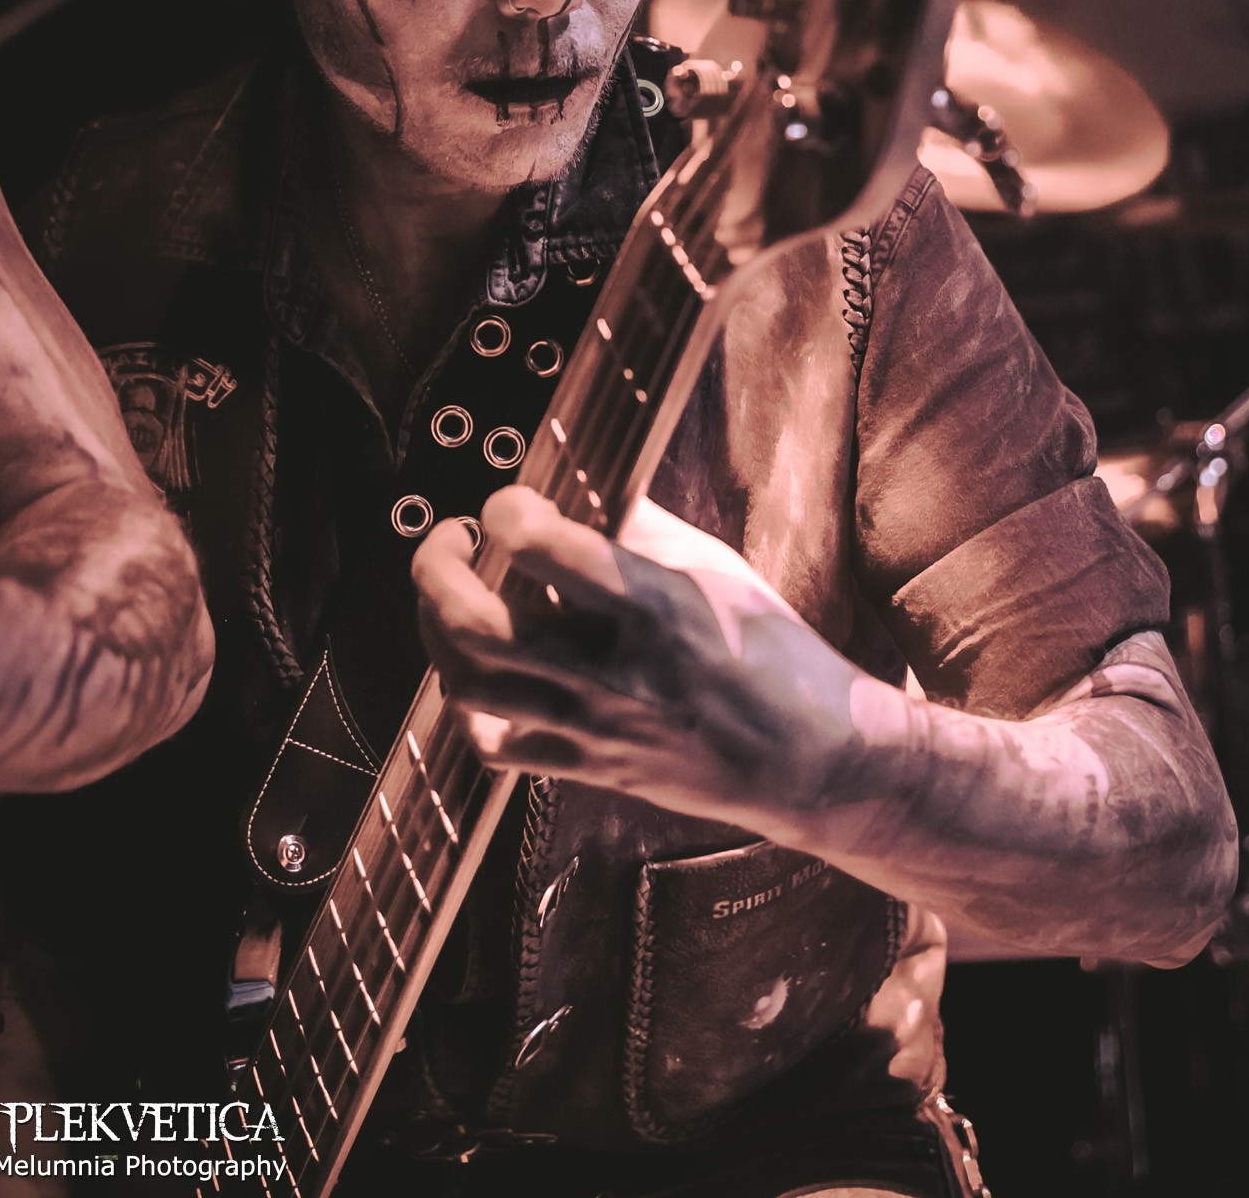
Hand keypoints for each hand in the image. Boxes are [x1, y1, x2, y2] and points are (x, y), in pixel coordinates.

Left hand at [411, 486, 866, 836]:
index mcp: (655, 608)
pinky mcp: (587, 768)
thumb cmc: (775, 654)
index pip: (544, 547)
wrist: (813, 763)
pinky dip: (470, 702)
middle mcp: (613, 673)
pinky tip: (484, 668)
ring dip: (439, 628)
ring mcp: (593, 729)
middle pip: (475, 626)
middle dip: (436, 568)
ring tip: (456, 593)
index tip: (511, 501)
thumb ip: (642, 526)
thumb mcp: (718, 569)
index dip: (506, 509)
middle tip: (454, 535)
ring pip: (468, 685)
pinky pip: (493, 746)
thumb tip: (580, 481)